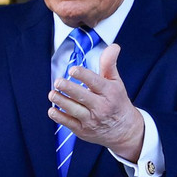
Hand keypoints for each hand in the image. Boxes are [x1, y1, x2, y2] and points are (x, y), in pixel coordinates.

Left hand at [48, 43, 144, 160]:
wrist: (124, 131)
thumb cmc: (117, 102)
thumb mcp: (116, 82)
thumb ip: (110, 64)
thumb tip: (113, 46)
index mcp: (110, 93)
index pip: (95, 82)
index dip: (83, 75)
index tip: (72, 70)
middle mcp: (101, 107)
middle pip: (82, 96)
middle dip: (68, 88)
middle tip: (58, 82)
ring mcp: (91, 120)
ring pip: (73, 110)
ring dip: (61, 101)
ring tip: (52, 94)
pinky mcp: (83, 130)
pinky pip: (68, 123)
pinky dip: (59, 117)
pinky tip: (52, 110)